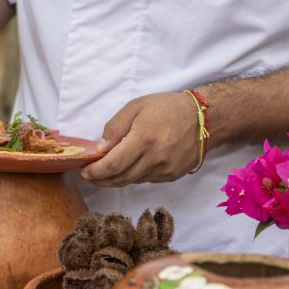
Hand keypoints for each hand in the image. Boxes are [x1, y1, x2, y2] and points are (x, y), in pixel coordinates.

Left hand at [80, 92, 200, 186]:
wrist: (204, 118)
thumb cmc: (167, 108)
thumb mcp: (136, 107)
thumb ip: (115, 128)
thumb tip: (99, 149)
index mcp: (144, 139)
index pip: (113, 165)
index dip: (95, 172)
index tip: (85, 171)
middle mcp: (155, 158)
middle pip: (121, 178)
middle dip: (101, 180)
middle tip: (90, 176)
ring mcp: (165, 169)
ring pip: (133, 181)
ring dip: (116, 178)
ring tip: (106, 171)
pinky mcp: (172, 175)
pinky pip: (146, 180)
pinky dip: (134, 176)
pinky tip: (130, 166)